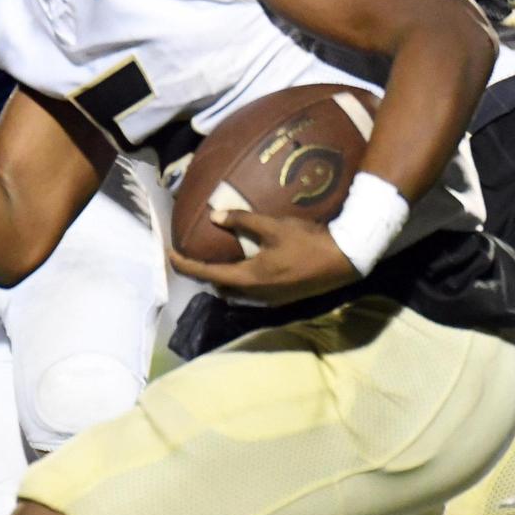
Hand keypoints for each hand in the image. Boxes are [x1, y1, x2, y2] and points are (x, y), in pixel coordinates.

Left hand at [168, 209, 360, 305]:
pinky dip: (239, 279)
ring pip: (236, 292)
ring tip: (214, 258)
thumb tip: (214, 215)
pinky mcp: (282, 297)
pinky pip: (251, 291)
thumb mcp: (274, 226)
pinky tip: (244, 263)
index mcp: (250, 278)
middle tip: (192, 255)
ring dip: (222, 278)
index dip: (186, 265)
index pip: (208, 274)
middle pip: (220, 287)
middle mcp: (256, 294)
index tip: (170, 256)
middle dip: (203, 274)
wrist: (345, 260)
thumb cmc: (307, 242)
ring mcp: (270, 299)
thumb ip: (243, 220)